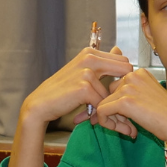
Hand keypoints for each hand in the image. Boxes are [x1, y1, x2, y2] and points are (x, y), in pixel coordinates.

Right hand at [10, 44, 133, 166]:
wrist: (40, 104)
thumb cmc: (61, 90)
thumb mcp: (82, 71)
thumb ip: (102, 61)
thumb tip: (119, 48)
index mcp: (90, 53)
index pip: (124, 62)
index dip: (122, 79)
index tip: (113, 93)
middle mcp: (90, 58)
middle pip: (126, 72)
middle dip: (122, 90)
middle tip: (113, 105)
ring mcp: (86, 72)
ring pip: (113, 92)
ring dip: (106, 106)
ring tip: (93, 114)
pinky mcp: (84, 88)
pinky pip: (102, 103)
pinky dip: (97, 114)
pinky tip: (87, 117)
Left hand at [91, 69, 166, 166]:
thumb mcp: (145, 99)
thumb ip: (127, 96)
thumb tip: (100, 106)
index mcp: (139, 73)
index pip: (114, 87)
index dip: (117, 106)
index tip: (128, 119)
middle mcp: (132, 75)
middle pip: (106, 95)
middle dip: (113, 113)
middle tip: (129, 126)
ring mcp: (128, 86)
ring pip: (102, 104)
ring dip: (112, 120)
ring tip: (130, 129)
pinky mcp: (124, 100)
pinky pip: (101, 112)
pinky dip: (108, 124)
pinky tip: (127, 130)